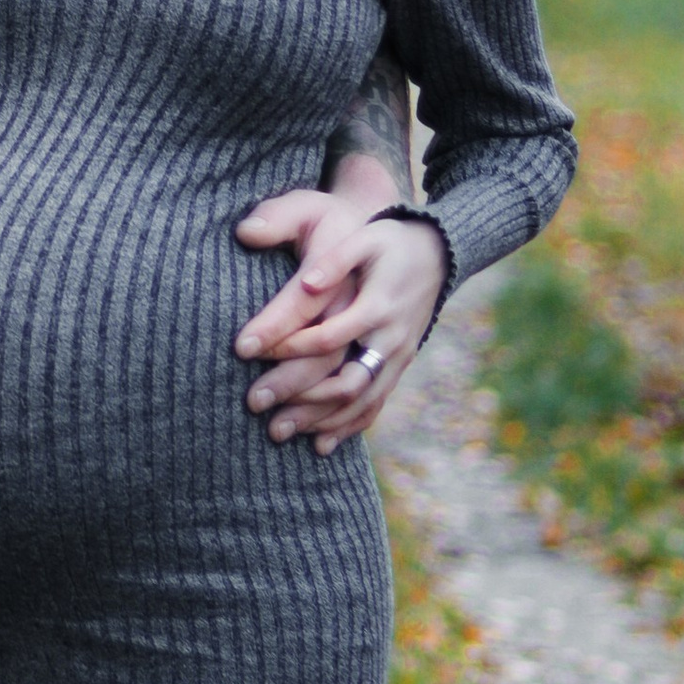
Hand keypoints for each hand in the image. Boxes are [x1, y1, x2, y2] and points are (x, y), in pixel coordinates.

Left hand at [233, 191, 446, 453]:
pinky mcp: (399, 365)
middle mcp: (390, 338)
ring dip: (318, 420)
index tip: (245, 352)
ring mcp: (398, 356)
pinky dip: (349, 427)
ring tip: (275, 432)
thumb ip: (335, 261)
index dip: (287, 346)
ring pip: (360, 400)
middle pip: (344, 379)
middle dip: (298, 396)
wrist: (438, 253)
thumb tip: (305, 284)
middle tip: (252, 404)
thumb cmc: (389, 241)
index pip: (327, 336)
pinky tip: (319, 445)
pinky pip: (376, 404)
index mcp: (377, 305)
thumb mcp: (365, 238)